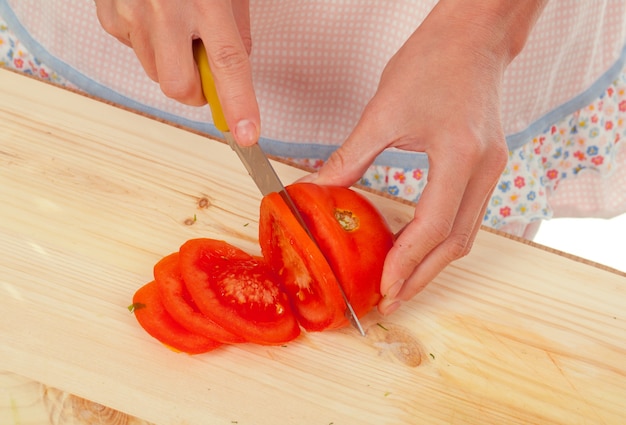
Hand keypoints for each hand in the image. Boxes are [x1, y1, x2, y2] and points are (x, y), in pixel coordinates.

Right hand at [95, 0, 259, 144]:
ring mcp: (132, 13)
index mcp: (207, 0)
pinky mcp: (109, 16)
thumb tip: (233, 73)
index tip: (247, 134)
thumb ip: (235, 31)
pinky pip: (134, 52)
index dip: (238, 104)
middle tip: (204, 74)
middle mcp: (166, 9)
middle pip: (180, 87)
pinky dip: (149, 45)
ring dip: (173, 65)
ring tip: (176, 27)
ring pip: (156, 73)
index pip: (228, 64)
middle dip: (197, 93)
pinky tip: (152, 15)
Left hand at [304, 0, 545, 313]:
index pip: (433, 227)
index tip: (384, 289)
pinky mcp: (488, 165)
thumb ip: (351, 157)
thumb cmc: (433, 61)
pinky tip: (416, 246)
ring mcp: (492, 169)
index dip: (407, 263)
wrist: (473, 35)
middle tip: (392, 301)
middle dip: (423, 277)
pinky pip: (466, 215)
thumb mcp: (383, 111)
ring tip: (402, 283)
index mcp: (461, 156)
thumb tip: (318, 189)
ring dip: (433, 263)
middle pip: (456, 243)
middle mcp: (485, 169)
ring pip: (465, 234)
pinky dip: (440, 239)